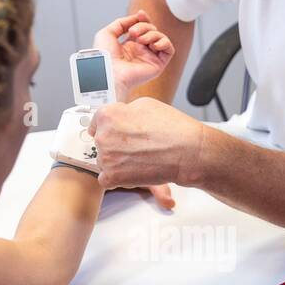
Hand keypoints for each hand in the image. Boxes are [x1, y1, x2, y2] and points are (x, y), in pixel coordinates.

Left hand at [89, 98, 206, 192]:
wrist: (187, 152)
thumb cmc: (172, 128)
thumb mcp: (145, 104)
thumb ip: (125, 110)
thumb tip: (119, 114)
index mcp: (108, 115)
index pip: (97, 122)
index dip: (110, 129)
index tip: (118, 134)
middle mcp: (103, 135)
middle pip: (101, 143)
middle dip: (115, 146)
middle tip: (135, 148)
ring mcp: (106, 157)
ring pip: (104, 161)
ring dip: (117, 162)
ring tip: (140, 159)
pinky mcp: (112, 176)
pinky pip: (106, 179)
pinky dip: (118, 179)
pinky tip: (134, 171)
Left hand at [93, 10, 174, 101]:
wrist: (108, 72)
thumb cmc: (104, 57)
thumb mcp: (107, 33)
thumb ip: (122, 23)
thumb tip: (136, 18)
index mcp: (129, 46)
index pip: (143, 29)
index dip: (143, 19)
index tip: (140, 14)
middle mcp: (140, 52)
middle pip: (152, 30)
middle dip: (144, 26)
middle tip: (133, 32)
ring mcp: (149, 59)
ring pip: (160, 38)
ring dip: (152, 34)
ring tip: (141, 40)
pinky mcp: (157, 65)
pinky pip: (169, 50)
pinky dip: (164, 42)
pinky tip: (153, 45)